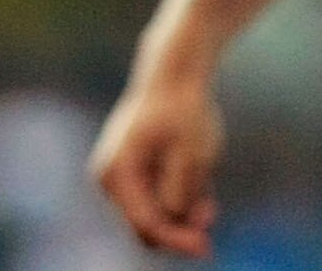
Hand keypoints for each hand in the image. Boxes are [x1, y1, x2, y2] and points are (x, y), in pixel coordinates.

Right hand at [91, 71, 222, 256]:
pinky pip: (155, 199)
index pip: (145, 222)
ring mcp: (119, 177)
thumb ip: (182, 189)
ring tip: (207, 190)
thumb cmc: (183, 108)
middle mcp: (109, 178)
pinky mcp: (133, 174)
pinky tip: (199, 183)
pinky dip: (179, 198)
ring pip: (153, 213)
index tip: (206, 247)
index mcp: (116, 171)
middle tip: (211, 215)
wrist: (174, 73)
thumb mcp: (192, 151)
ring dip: (182, 211)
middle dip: (179, 228)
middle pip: (144, 225)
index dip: (176, 240)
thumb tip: (176, 220)